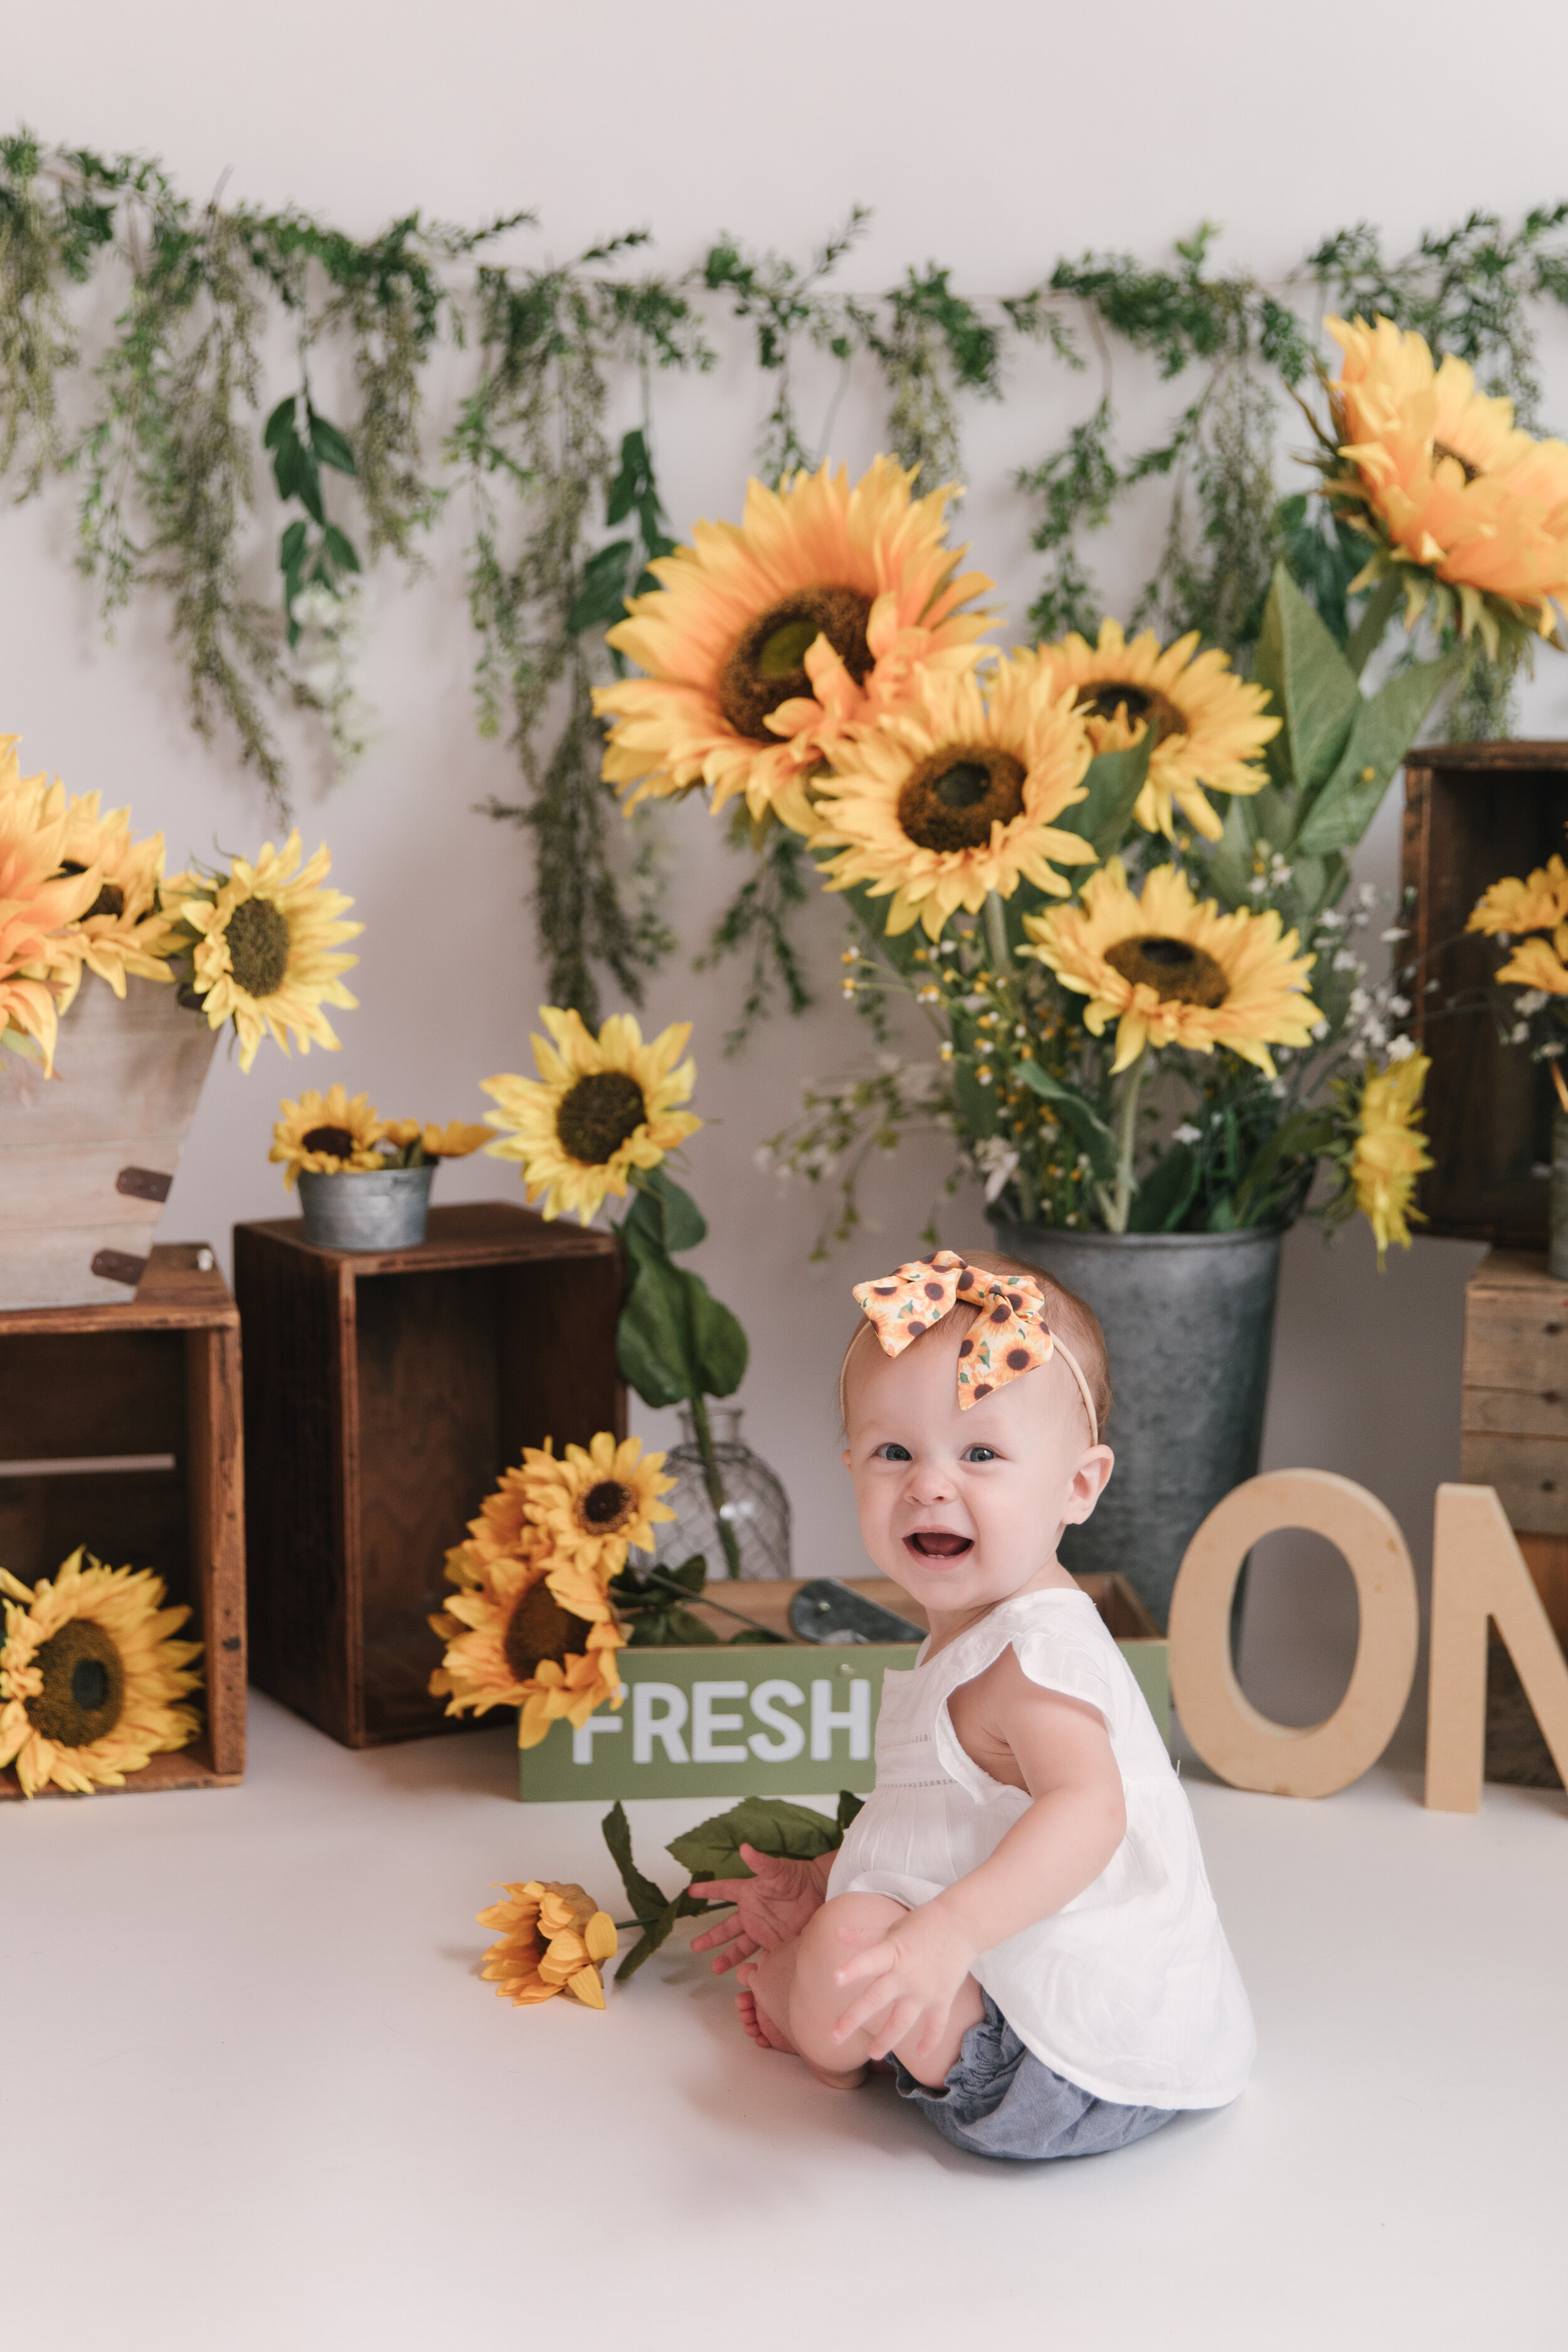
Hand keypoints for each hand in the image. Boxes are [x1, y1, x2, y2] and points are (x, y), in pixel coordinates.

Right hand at [689, 1845, 832, 1974]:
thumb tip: (744, 1848)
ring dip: (727, 1957)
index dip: (707, 1890)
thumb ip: (760, 1862)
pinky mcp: (776, 1942)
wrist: (821, 1892)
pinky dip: (753, 1967)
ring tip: (715, 1968)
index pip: (723, 1890)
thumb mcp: (777, 1870)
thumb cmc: (797, 1876)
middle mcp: (753, 1913)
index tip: (690, 1891)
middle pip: (726, 1927)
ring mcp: (763, 1929)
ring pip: (740, 1946)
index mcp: (748, 1893)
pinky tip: (744, 1977)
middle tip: (695, 1946)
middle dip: (711, 1938)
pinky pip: (761, 1957)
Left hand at [829, 1899, 975, 2065]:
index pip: (868, 1961)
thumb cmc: (922, 1924)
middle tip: (834, 2037)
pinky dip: (930, 2041)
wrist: (962, 1923)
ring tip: (872, 2054)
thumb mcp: (892, 1928)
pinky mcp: (943, 1998)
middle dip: (853, 2019)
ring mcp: (925, 1989)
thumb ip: (865, 1936)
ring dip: (886, 2039)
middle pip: (876, 1999)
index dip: (852, 1970)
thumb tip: (836, 1933)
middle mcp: (906, 1974)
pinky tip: (920, 2054)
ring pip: (902, 2021)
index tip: (834, 1979)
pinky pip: (936, 2026)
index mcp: (892, 1952)